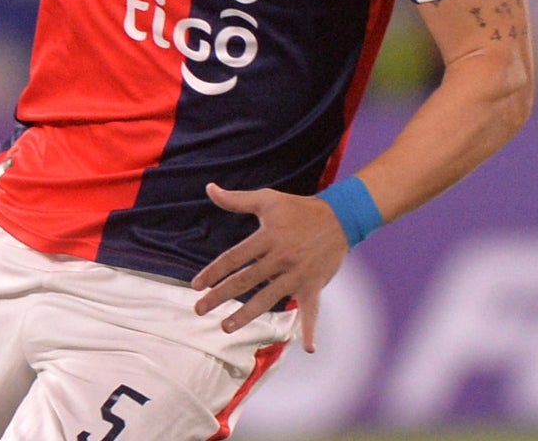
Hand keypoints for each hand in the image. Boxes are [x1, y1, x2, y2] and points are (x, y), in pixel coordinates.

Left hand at [189, 183, 347, 352]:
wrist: (340, 218)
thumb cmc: (298, 208)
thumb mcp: (267, 199)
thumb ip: (236, 200)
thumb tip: (209, 188)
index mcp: (267, 238)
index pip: (234, 258)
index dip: (213, 272)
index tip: (196, 285)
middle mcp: (281, 258)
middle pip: (246, 281)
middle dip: (221, 296)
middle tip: (199, 309)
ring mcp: (298, 275)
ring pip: (269, 299)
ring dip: (247, 315)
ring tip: (226, 327)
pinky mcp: (314, 286)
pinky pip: (313, 311)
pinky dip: (311, 329)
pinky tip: (308, 348)